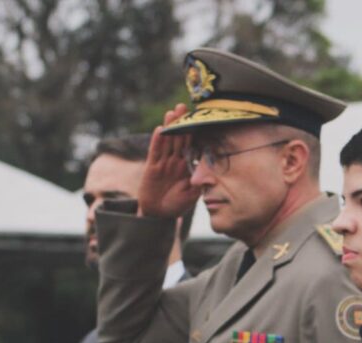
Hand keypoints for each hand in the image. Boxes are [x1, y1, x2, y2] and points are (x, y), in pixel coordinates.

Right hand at [137, 104, 199, 218]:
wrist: (160, 215)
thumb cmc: (178, 204)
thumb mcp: (193, 195)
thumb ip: (200, 184)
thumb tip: (209, 175)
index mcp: (188, 166)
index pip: (192, 146)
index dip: (195, 133)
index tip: (200, 119)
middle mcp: (176, 161)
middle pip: (179, 138)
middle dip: (182, 123)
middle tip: (185, 107)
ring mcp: (164, 163)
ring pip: (167, 142)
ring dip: (169, 127)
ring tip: (172, 112)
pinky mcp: (152, 168)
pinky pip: (155, 152)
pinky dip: (158, 142)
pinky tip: (160, 130)